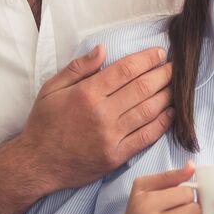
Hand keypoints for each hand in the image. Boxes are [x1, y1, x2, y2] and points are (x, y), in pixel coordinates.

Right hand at [18, 45, 173, 190]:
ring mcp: (111, 135)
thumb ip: (78, 68)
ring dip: (166, 96)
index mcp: (87, 93)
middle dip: (163, 74)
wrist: (37, 164)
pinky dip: (162, 123)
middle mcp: (102, 113)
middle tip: (175, 67)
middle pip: (142, 88)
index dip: (147, 59)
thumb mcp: (51, 89)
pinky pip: (145, 136)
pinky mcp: (116, 155)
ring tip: (176, 86)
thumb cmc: (44, 124)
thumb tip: (102, 49)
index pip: (125, 70)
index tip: (160, 53)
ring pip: (148, 110)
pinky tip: (171, 113)